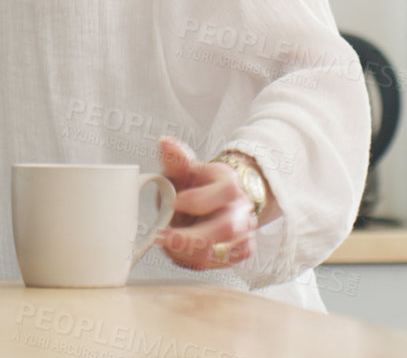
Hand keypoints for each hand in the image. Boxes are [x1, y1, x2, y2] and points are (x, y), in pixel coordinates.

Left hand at [155, 137, 257, 270]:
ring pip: (220, 252)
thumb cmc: (196, 185)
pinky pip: (217, 264)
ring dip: (187, 252)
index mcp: (230, 184)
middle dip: (191, 237)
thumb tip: (165, 143)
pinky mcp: (241, 252)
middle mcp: (242, 209)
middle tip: (162, 236)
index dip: (196, 200)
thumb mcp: (184, 168)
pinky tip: (180, 251)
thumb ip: (175, 158)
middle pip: (225, 228)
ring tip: (166, 243)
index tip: (173, 202)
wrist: (216, 200)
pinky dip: (194, 261)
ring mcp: (244, 232)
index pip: (222, 193)